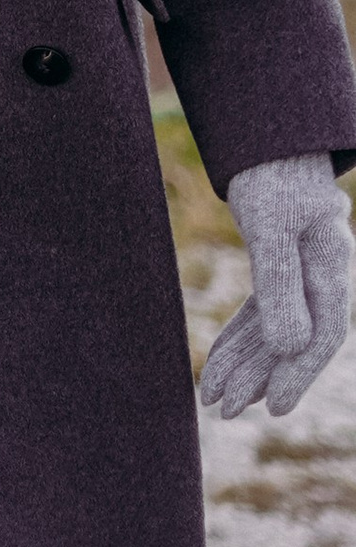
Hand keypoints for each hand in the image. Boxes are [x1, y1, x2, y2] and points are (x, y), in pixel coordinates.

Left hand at [200, 155, 351, 417]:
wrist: (268, 137)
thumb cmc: (271, 175)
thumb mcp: (271, 226)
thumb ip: (283, 284)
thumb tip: (293, 349)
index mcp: (332, 266)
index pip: (323, 334)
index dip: (299, 372)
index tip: (274, 406)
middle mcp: (323, 274)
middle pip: (295, 338)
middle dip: (259, 375)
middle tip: (223, 409)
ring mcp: (304, 272)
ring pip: (276, 328)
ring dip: (246, 363)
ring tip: (214, 397)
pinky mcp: (281, 266)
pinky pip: (263, 311)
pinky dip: (241, 336)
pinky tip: (220, 363)